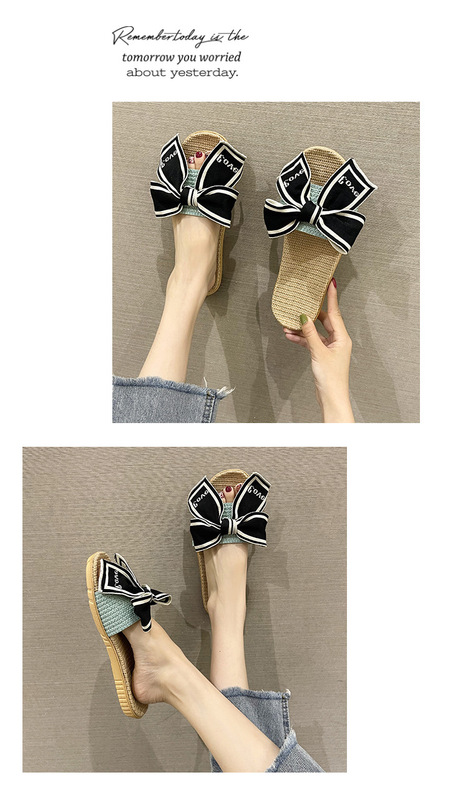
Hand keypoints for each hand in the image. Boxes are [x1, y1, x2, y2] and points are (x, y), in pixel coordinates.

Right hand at [284, 279, 354, 422]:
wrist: (331, 397)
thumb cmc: (331, 378)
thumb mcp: (318, 353)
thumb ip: (310, 334)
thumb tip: (304, 317)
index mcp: (342, 337)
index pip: (335, 313)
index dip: (331, 297)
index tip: (330, 283)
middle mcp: (338, 340)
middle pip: (324, 320)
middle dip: (311, 313)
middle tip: (303, 300)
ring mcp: (330, 347)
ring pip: (315, 331)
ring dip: (303, 327)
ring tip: (289, 321)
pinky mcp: (323, 354)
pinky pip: (312, 341)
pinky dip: (302, 338)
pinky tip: (290, 335)